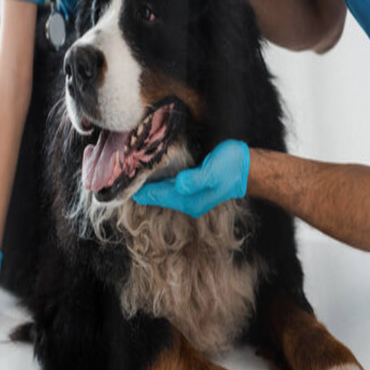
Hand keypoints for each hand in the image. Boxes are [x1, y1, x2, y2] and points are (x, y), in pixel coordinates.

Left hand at [132, 140, 249, 217]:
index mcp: (189, 201)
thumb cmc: (231, 168)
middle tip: (122, 174)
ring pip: (162, 190)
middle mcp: (187, 201)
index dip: (141, 189)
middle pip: (157, 195)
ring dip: (149, 182)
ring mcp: (190, 195)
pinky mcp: (192, 186)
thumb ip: (196, 180)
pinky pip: (170, 184)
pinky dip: (159, 178)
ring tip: (132, 172)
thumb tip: (179, 184)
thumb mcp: (214, 172)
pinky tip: (151, 169)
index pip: (157, 195)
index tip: (122, 181)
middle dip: (141, 187)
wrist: (247, 169)